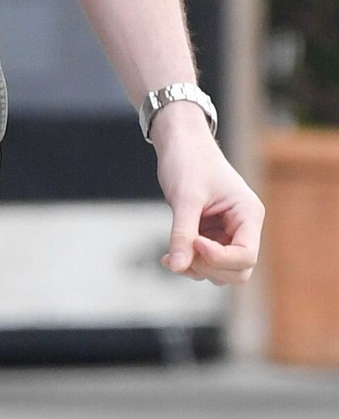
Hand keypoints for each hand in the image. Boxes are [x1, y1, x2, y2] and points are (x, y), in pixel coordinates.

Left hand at [150, 102, 263, 283]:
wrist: (181, 146)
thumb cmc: (189, 162)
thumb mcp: (185, 197)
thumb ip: (182, 233)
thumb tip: (177, 267)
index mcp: (249, 214)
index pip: (246, 256)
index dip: (219, 258)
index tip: (195, 242)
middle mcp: (243, 228)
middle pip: (238, 271)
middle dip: (209, 267)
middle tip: (182, 251)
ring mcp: (228, 235)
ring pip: (221, 273)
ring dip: (197, 269)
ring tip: (171, 254)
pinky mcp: (212, 237)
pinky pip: (205, 264)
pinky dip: (188, 264)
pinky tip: (169, 256)